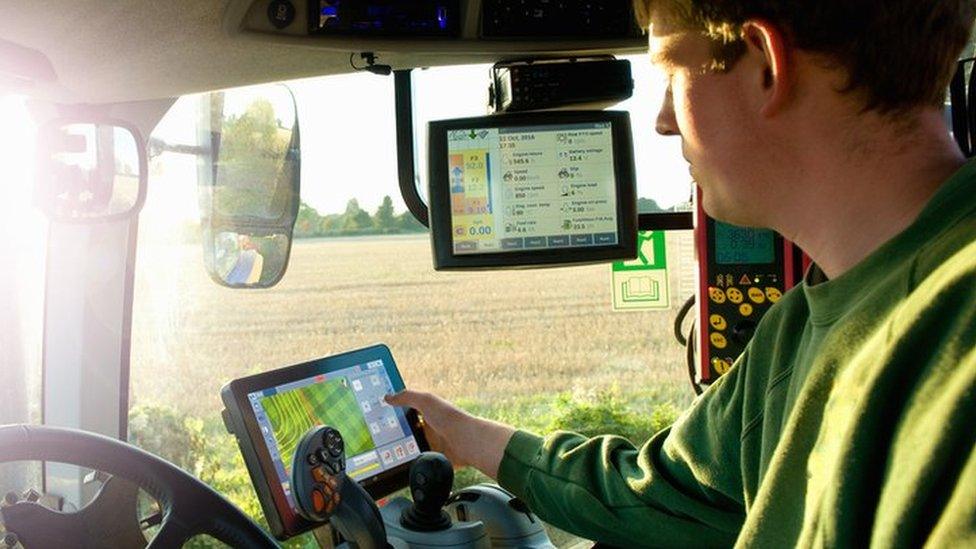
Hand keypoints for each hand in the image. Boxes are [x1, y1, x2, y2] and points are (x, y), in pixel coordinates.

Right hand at [385, 390, 515, 478]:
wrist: (466, 442)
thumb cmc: (449, 418)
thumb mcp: (426, 401)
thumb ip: (407, 397)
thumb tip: (388, 396)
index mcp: (426, 410)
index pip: (404, 408)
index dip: (391, 410)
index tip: (375, 413)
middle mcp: (427, 426)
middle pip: (404, 428)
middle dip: (390, 432)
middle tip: (374, 436)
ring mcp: (429, 442)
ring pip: (407, 445)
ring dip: (398, 448)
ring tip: (382, 452)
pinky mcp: (432, 456)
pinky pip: (416, 459)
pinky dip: (408, 461)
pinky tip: (398, 462)